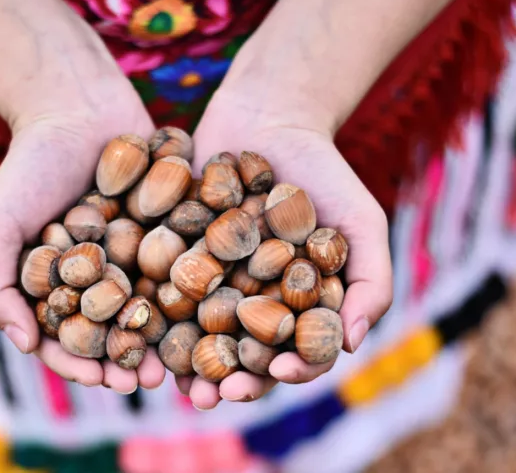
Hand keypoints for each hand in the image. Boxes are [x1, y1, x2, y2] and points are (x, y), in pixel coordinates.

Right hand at [0, 79, 166, 393]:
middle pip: (116, 332)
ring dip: (165, 339)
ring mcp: (139, 256)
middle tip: (146, 380)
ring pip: (155, 309)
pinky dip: (195, 294)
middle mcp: (101, 278)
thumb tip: (25, 345)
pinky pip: (185, 269)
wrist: (76, 105)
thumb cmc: (29, 166)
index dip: (81, 363)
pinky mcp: (174, 231)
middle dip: (129, 360)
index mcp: (59, 287)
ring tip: (178, 359)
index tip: (99, 379)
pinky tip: (208, 313)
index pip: (68, 339)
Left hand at [179, 89, 393, 408]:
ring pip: (202, 336)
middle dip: (234, 380)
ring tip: (177, 384)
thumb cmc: (324, 171)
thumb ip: (372, 279)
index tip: (283, 373)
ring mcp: (215, 285)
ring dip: (189, 366)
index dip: (295, 368)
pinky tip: (143, 335)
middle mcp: (256, 303)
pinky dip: (155, 319)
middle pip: (247, 354)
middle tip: (217, 396)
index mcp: (300, 306)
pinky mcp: (177, 261)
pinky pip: (164, 296)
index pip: (301, 351)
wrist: (267, 118)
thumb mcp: (361, 220)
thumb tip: (354, 343)